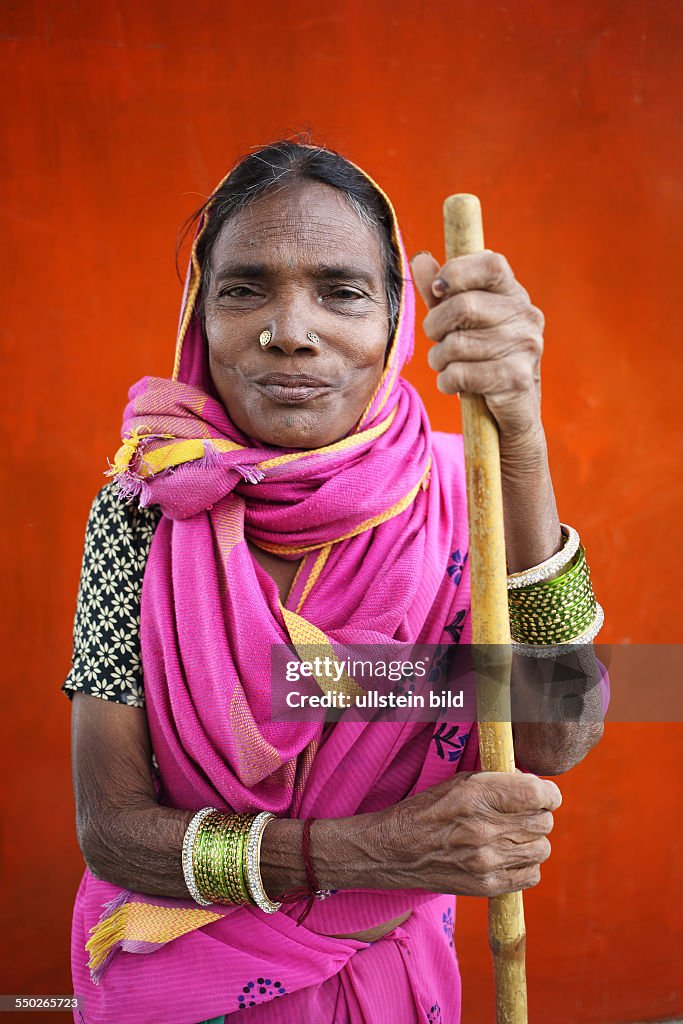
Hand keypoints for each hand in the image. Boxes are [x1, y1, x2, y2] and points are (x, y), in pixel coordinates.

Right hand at [380, 770, 560, 896]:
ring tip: (514, 835)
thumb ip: (498, 782)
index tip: (546, 795)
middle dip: (539, 814)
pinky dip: (527, 864)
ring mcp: (486, 861)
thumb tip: (533, 784)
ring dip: (533, 840)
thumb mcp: (460, 782)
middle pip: (543, 822)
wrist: (395, 850)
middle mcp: (484, 829)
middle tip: (524, 813)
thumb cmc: (429, 809)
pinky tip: (509, 855)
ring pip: (542, 848)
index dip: (549, 793)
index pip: (537, 794)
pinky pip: (532, 874)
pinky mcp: (486, 886)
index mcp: (477, 795)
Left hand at [411, 251, 544, 443]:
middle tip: (436, 338)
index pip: (491, 264)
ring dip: (439, 359)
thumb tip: (420, 259)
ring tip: (447, 365)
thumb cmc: (481, 359)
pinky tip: (455, 385)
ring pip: (457, 344)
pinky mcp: (516, 379)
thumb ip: (441, 291)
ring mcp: (525, 347)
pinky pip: (461, 374)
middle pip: (464, 305)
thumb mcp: (460, 322)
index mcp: (514, 295)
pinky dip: (447, 382)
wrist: (511, 415)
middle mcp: (526, 316)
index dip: (457, 272)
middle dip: (435, 325)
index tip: (439, 290)